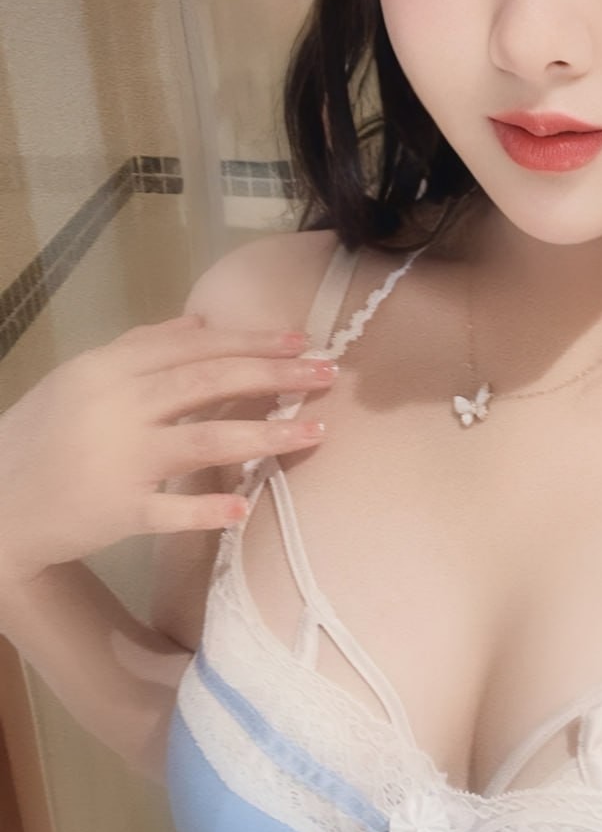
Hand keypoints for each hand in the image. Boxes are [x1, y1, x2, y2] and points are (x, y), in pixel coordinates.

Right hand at [0, 315, 335, 585]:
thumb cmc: (44, 435)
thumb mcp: (82, 378)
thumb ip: (140, 346)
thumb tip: (200, 322)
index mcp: (110, 369)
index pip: (194, 347)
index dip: (251, 341)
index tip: (302, 340)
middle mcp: (118, 407)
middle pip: (208, 382)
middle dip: (273, 375)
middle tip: (327, 372)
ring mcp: (118, 459)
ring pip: (202, 440)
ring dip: (264, 435)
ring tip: (315, 431)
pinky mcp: (116, 510)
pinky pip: (168, 510)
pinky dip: (205, 508)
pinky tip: (244, 508)